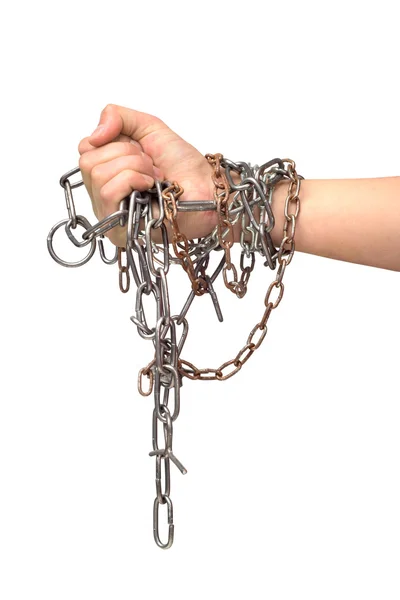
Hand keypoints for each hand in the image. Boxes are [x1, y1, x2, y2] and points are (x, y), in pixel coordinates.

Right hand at [78, 104, 216, 245]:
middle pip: (87, 161)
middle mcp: (102, 194)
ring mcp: (109, 213)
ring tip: (154, 177)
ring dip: (134, 167)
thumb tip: (93, 135)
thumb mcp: (148, 127)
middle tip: (150, 165)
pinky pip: (108, 192)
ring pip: (97, 174)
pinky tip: (151, 187)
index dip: (113, 141)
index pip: (85, 149)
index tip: (140, 149)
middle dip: (126, 154)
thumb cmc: (184, 165)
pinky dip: (133, 180)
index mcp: (106, 172)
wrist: (207, 188)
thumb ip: (116, 117)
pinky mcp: (118, 229)